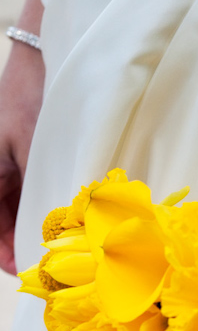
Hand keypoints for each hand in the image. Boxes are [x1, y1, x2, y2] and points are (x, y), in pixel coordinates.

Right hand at [0, 42, 44, 273]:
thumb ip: (43, 185)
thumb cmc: (33, 101)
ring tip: (59, 244)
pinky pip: (26, 188)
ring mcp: (7, 163)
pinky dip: (39, 203)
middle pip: (3, 220)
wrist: (38, 61)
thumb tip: (54, 224)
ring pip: (15, 206)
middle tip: (50, 263)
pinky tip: (60, 215)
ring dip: (33, 224)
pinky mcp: (22, 154)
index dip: (6, 252)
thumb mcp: (37, 149)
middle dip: (22, 241)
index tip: (25, 269)